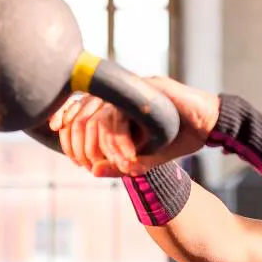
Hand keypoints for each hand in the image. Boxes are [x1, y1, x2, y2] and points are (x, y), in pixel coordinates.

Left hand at [49, 76, 219, 177]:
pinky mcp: (149, 90)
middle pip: (84, 110)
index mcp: (115, 103)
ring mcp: (134, 90)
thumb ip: (118, 163)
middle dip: (81, 143)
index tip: (55, 131)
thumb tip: (91, 171)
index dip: (63, 115)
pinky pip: (124, 113)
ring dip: (106, 146)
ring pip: (102, 114)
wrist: (206, 126)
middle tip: (87, 164)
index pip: (78, 104)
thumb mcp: (142, 158)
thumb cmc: (175, 139)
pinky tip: (129, 156)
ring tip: (117, 165)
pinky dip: (122, 140)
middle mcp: (121, 93)